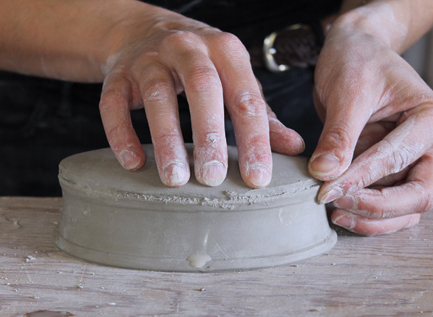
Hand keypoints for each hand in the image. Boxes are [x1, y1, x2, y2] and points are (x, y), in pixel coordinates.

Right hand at [99, 4, 303, 187]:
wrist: (146, 30)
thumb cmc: (201, 63)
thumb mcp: (235, 79)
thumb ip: (261, 113)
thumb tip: (292, 147)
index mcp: (225, 51)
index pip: (244, 97)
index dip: (253, 138)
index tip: (257, 178)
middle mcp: (188, 48)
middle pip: (202, 88)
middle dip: (208, 135)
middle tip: (212, 178)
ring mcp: (150, 59)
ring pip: (157, 96)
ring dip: (166, 138)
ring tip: (175, 178)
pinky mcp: (118, 74)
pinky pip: (113, 103)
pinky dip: (121, 133)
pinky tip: (133, 163)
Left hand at [308, 16, 432, 235]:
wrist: (354, 54)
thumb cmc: (358, 62)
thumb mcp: (348, 92)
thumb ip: (339, 134)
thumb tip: (325, 173)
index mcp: (429, 119)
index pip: (399, 159)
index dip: (361, 178)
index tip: (326, 189)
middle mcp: (429, 145)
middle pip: (418, 194)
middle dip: (375, 205)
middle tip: (334, 203)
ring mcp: (411, 160)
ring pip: (405, 207)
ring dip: (372, 217)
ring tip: (335, 213)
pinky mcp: (390, 169)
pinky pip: (386, 202)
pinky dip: (367, 213)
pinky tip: (340, 211)